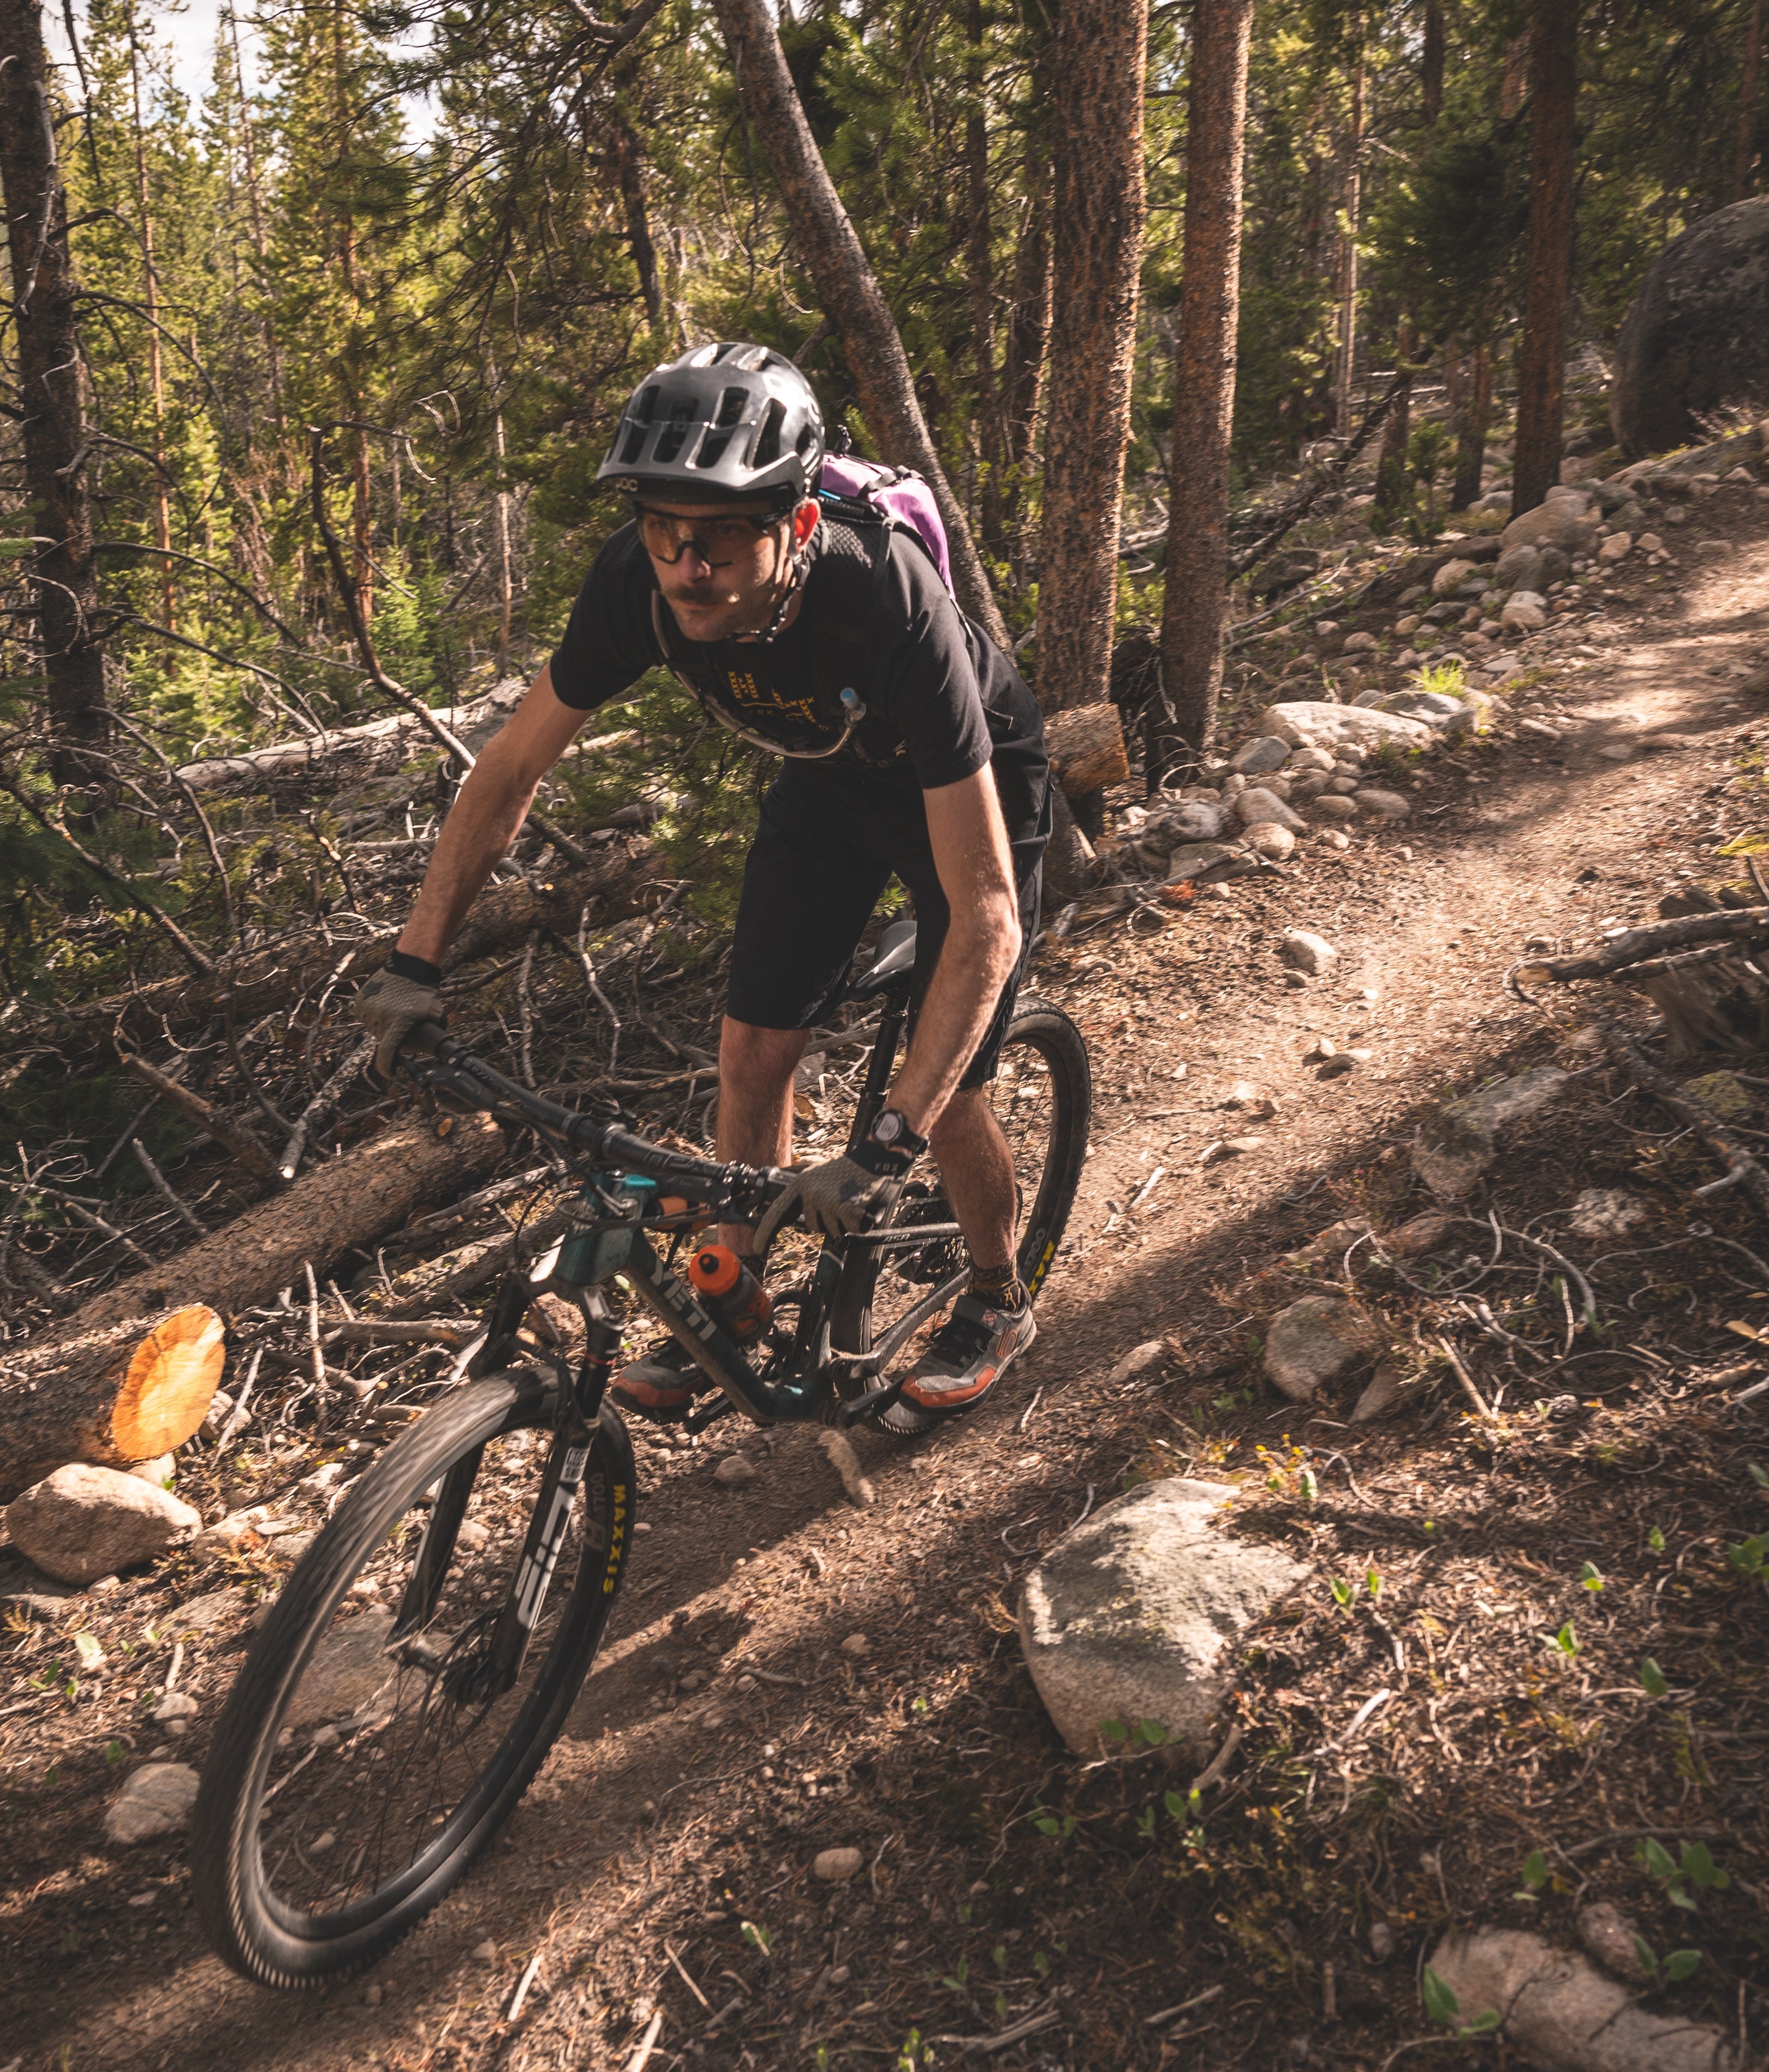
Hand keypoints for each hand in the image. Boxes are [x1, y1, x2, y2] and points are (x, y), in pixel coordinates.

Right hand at [355, 964, 444, 1080]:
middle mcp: (379, 1019)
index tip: (391, 1072)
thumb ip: (435, 1035)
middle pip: (383, 1039)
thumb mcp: (435, 1015)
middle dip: (392, 1037)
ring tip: (395, 1011)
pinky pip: (366, 1015)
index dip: (387, 1067)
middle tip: (403, 1026)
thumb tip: (442, 1052)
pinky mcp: (360, 1001)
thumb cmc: (425, 993)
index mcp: (397, 1024)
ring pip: (373, 1027)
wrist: (410, 966)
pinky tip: (386, 1004)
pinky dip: (374, 1014)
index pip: (387, 1054)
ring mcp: (367, 1009)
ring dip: (383, 1025)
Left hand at [754, 1143, 910, 1247]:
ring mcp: (826, 1201)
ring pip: (833, 1231)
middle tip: (840, 1202)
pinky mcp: (843, 1208)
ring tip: (851, 1201)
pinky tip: (860, 1205)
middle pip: (813, 1227)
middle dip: (828, 1222)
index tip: (756, 1248)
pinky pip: (850, 1230)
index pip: (777, 1211)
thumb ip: (804, 1191)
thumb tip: (795, 1204)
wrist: (872, 1160)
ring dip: (844, 1223)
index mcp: (800, 1184)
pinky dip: (858, 1223)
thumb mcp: (818, 1176)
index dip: (765, 1231)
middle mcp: (809, 1193)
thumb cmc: (847, 1171)